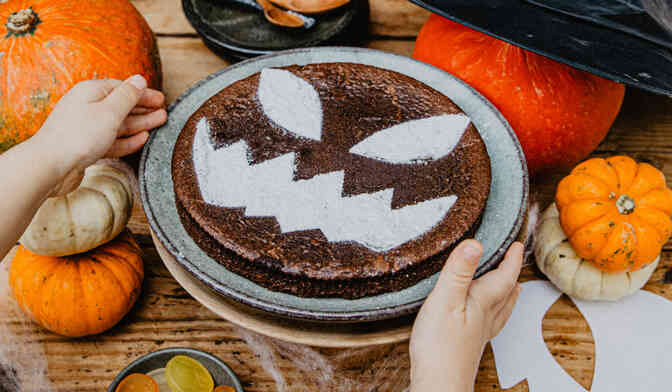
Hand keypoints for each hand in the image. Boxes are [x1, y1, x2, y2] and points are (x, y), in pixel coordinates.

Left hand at [34, 75, 165, 177]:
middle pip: (122, 105)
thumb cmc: (78, 136)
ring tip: (159, 123)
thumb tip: (139, 80)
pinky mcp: (87, 147)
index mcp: (91, 92)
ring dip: (140, 123)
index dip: (144, 93)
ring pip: (119, 124)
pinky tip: (142, 139)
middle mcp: (88, 107)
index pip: (123, 88)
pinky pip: (112, 140)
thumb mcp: (110, 111)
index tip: (161, 99)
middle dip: (144, 108)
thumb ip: (128, 96)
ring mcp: (87, 128)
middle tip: (164, 112)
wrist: (50, 165)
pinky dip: (128, 140)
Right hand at [409, 240, 523, 391]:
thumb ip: (459, 271)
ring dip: (506, 295)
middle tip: (515, 262)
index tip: (517, 244)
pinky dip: (491, 312)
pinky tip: (481, 317)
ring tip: (511, 288)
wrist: (439, 384)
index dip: (511, 259)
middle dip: (511, 275)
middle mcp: (485, 317)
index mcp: (482, 302)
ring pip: (500, 310)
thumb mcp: (445, 299)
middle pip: (506, 293)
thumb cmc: (440, 347)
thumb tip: (474, 243)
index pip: (504, 276)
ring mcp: (478, 333)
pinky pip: (488, 322)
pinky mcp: (468, 344)